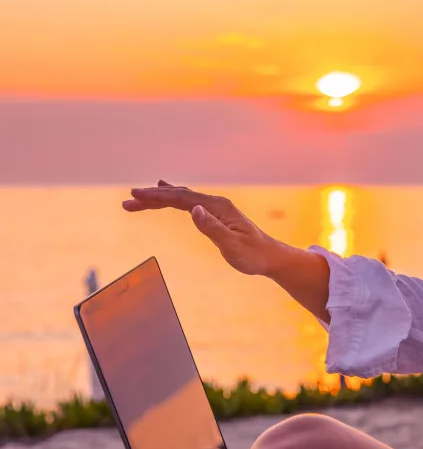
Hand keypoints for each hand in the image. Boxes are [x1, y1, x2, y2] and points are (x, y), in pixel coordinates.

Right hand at [122, 181, 283, 275]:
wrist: (269, 257)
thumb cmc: (252, 255)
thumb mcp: (232, 245)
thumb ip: (212, 228)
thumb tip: (194, 210)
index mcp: (217, 207)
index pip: (182, 198)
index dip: (158, 197)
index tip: (136, 196)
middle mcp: (215, 203)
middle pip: (178, 195)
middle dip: (151, 197)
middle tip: (127, 201)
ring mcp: (215, 208)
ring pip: (181, 198)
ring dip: (158, 199)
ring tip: (136, 199)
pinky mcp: (215, 215)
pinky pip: (188, 202)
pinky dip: (173, 198)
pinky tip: (165, 191)